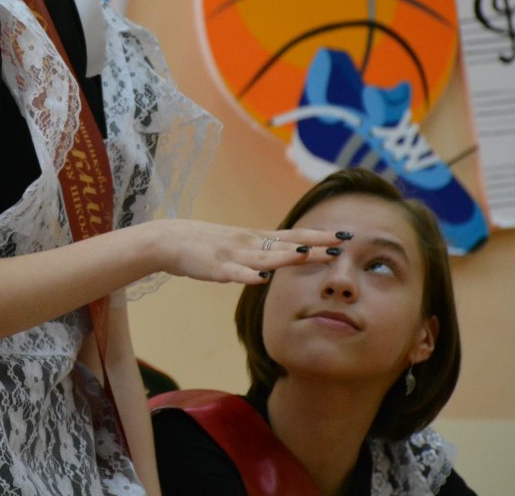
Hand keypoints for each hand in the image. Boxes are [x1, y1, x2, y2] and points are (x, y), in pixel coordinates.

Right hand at [150, 219, 345, 284]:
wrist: (169, 240)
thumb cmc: (205, 245)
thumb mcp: (239, 245)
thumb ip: (262, 252)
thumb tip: (286, 259)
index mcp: (256, 238)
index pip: (294, 236)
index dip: (320, 236)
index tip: (345, 236)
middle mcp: (249, 242)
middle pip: (287, 243)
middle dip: (315, 244)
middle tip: (342, 244)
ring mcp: (232, 254)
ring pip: (265, 257)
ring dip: (287, 257)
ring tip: (308, 255)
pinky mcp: (215, 267)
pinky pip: (233, 272)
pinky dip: (247, 275)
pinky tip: (260, 278)